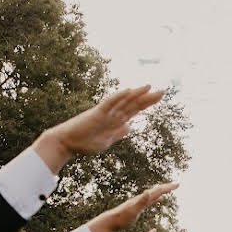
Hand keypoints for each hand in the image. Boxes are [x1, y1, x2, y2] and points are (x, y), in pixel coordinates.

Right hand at [36, 86, 164, 170]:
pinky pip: (109, 103)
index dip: (147, 103)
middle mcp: (112, 114)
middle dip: (148, 98)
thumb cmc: (84, 143)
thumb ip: (118, 133)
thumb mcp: (107, 140)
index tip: (159, 98)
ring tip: (150, 87)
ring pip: (124, 101)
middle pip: (133, 104)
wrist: (67, 143)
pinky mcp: (96, 113)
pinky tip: (129, 91)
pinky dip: (119, 97)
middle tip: (163, 91)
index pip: (135, 110)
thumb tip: (130, 127)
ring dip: (136, 94)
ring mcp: (105, 113)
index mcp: (116, 121)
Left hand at [87, 181, 179, 231]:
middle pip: (157, 190)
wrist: (112, 220)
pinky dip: (156, 199)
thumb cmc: (122, 217)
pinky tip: (159, 200)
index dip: (168, 188)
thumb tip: (148, 191)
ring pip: (154, 194)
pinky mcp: (138, 207)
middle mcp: (142, 198)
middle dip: (167, 187)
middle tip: (177, 184)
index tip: (178, 184)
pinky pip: (150, 200)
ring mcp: (140, 202)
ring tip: (169, 189)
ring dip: (162, 191)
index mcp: (143, 198)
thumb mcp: (133, 210)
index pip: (157, 191)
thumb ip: (141, 201)